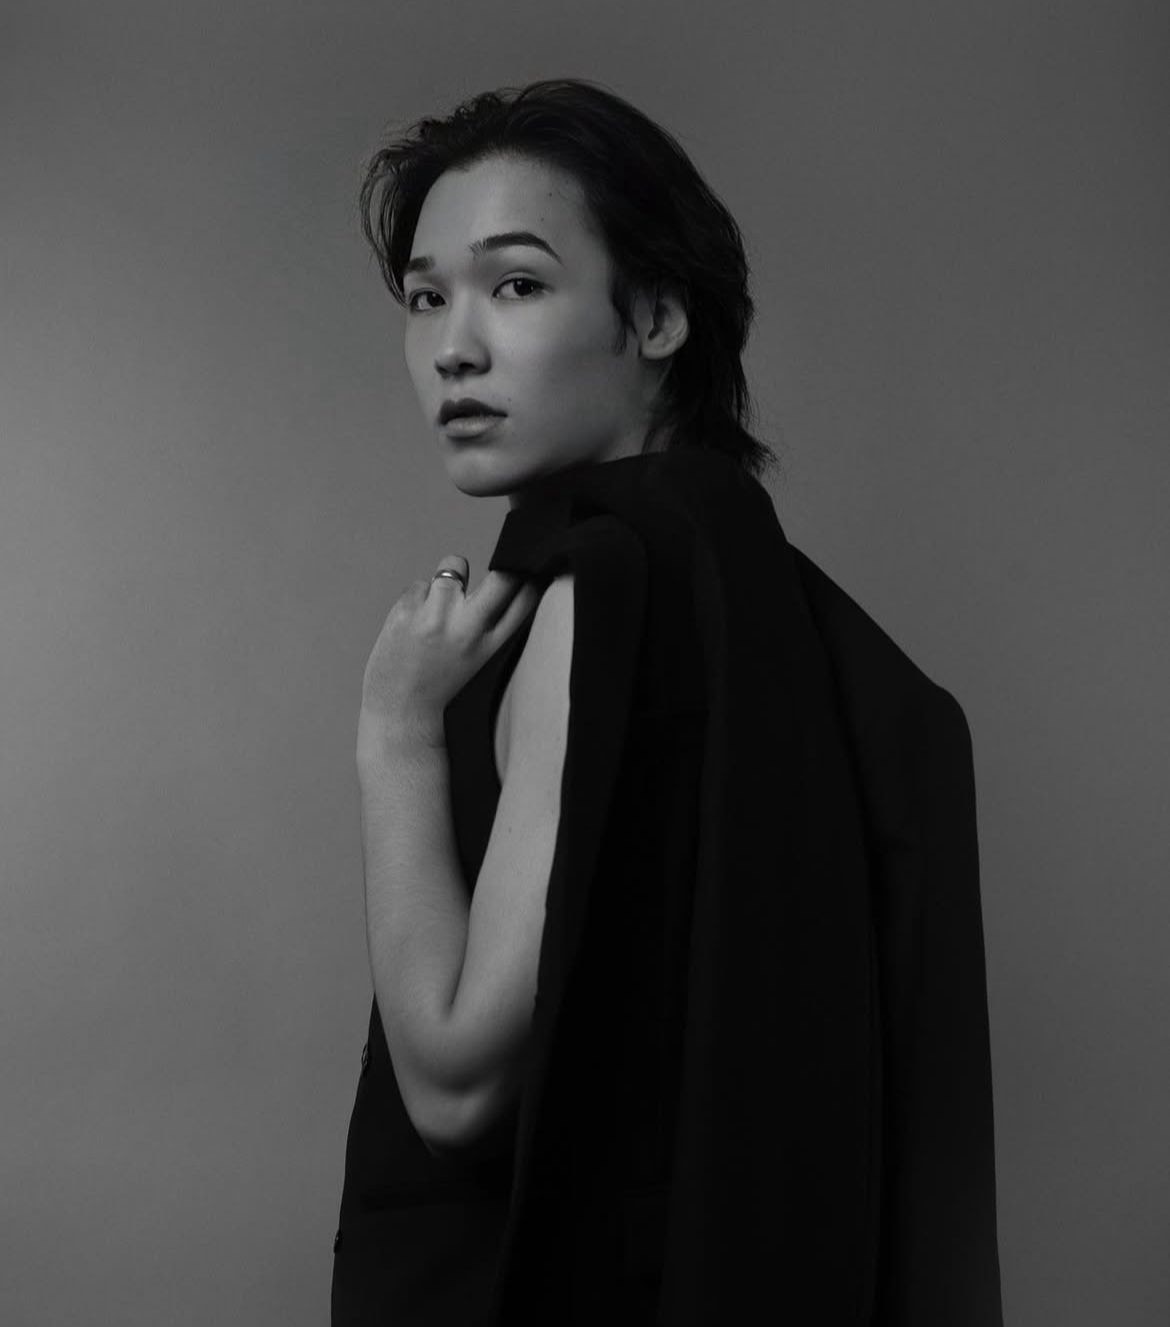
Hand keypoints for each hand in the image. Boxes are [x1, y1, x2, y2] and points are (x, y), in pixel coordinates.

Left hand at [357, 555, 539, 759]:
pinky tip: (412, 626)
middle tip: (498, 572)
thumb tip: (506, 581)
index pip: (526, 600)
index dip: (530, 580)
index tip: (527, 574)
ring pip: (454, 566)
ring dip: (448, 579)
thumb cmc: (440, 688)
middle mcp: (468, 629)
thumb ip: (493, 629)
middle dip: (505, 567)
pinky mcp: (407, 610)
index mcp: (491, 646)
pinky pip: (419, 585)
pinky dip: (417, 599)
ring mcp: (436, 617)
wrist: (400, 712)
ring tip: (436, 611)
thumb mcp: (481, 663)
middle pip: (503, 577)